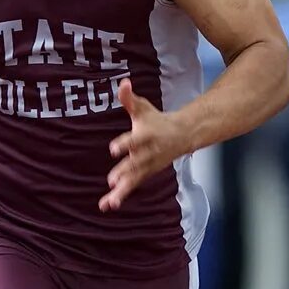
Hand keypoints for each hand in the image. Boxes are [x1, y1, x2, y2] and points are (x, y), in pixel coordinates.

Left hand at [102, 77, 189, 212]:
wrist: (182, 136)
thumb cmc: (157, 120)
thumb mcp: (143, 108)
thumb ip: (130, 98)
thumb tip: (123, 83)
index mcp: (146, 135)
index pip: (134, 140)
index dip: (124, 144)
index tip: (113, 149)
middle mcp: (147, 153)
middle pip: (135, 164)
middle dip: (124, 172)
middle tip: (111, 180)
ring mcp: (147, 166)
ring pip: (133, 180)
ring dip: (121, 192)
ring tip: (109, 203)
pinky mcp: (144, 174)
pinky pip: (131, 187)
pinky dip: (120, 196)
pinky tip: (107, 206)